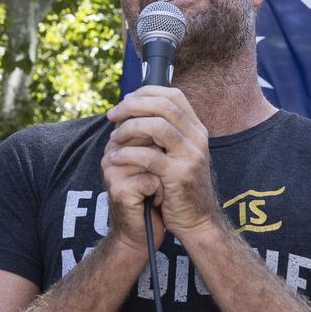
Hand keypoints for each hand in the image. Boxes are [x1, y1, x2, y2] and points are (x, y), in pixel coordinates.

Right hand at [102, 128, 164, 253]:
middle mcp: (111, 152)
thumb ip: (157, 137)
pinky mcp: (118, 189)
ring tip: (160, 187)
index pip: (144, 120)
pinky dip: (161, 191)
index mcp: (119, 142)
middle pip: (150, 136)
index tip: (166, 159)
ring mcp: (112, 170)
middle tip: (163, 175)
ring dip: (165, 174)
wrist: (142, 234)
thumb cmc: (153, 195)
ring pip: (153, 157)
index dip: (164, 139)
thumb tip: (173, 111)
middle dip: (165, 156)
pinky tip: (155, 201)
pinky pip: (152, 180)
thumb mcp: (156, 161)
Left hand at [105, 86, 220, 239]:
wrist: (197, 220)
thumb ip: (165, 132)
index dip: (147, 92)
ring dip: (130, 128)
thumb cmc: (180, 186)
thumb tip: (135, 109)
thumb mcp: (178, 154)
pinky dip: (127, 154)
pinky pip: (149, 156)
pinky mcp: (179, 175)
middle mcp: (198, 138)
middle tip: (112, 115)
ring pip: (157, 126)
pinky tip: (114, 158)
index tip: (125, 100)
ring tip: (114, 137)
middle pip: (164, 106)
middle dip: (133, 106)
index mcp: (196, 129)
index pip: (173, 95)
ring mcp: (191, 155)